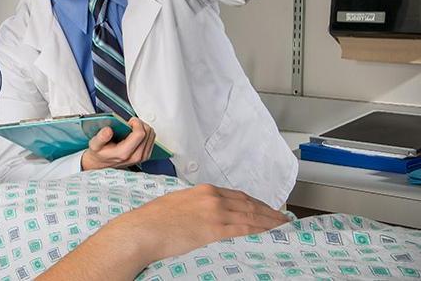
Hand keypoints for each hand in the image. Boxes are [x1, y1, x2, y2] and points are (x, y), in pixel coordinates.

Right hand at [80, 117, 155, 169]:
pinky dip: (146, 133)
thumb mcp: (94, 144)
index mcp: (124, 153)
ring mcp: (142, 157)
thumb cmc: (99, 153)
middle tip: (130, 122)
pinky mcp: (145, 156)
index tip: (130, 121)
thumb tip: (108, 130)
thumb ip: (100, 137)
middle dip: (140, 124)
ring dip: (144, 128)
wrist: (101, 164)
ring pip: (152, 135)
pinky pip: (152, 140)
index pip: (140, 134)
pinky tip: (136, 132)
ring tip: (133, 127)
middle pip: (148, 133)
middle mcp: (136, 156)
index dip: (137, 123)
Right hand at [113, 184, 289, 260]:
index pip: (237, 195)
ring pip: (251, 216)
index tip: (265, 208)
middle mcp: (212, 197)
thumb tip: (201, 214)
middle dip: (268, 211)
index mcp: (203, 190)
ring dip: (270, 222)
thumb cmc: (152, 219)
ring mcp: (215, 212)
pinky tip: (270, 234)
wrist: (142, 229)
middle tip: (282, 218)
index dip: (255, 202)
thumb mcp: (176, 203)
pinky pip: (244, 229)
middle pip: (249, 204)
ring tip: (283, 227)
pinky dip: (260, 230)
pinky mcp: (214, 229)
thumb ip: (194, 205)